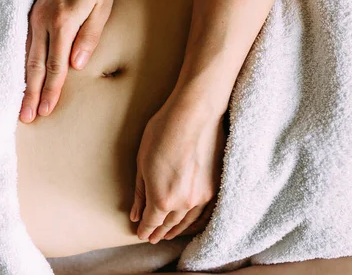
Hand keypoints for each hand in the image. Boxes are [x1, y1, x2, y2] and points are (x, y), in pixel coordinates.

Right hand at [19, 0, 114, 122]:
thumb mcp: (102, 6)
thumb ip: (89, 36)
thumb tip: (76, 66)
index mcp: (63, 23)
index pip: (56, 65)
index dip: (51, 90)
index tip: (45, 111)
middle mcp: (44, 22)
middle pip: (35, 66)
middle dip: (31, 94)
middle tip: (26, 117)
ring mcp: (35, 18)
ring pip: (26, 57)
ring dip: (23, 82)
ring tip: (20, 105)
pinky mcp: (32, 15)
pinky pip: (25, 45)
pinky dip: (22, 65)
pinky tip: (21, 78)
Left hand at [130, 93, 225, 243]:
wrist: (193, 115)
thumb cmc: (162, 133)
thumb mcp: (142, 163)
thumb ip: (140, 193)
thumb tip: (136, 215)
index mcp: (161, 199)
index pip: (151, 223)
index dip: (145, 231)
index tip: (141, 235)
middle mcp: (184, 203)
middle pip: (169, 225)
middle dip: (159, 232)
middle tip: (152, 238)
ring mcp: (202, 197)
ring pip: (188, 221)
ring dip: (177, 229)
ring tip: (169, 234)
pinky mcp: (215, 187)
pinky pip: (205, 213)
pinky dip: (196, 222)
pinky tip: (191, 223)